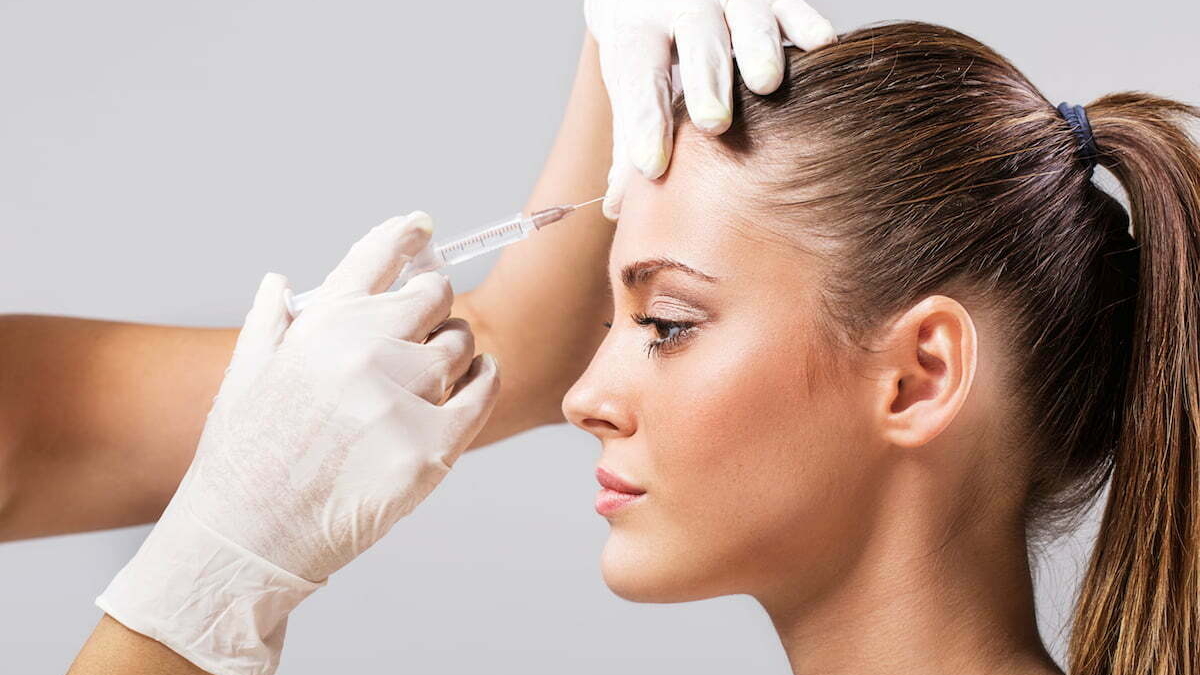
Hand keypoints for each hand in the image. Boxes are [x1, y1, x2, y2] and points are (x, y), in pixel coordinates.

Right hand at [96, 212, 499, 674]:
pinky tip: (477, 381)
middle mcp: (360, 352)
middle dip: (432, 307)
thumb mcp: (243, 377)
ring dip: (456, 350)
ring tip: (437, 371)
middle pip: (433, 297)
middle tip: (426, 326)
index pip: (374, 259)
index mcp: (317, 327)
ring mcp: (397, 401)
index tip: (422, 226)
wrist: (243, 544)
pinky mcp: (428, 450)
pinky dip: (484, 382)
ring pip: (460, 345)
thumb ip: (272, 321)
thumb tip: (282, 279)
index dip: (405, 236)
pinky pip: (480, 394)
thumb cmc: (241, 463)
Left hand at [585, 0, 835, 218]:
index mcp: (636, 33)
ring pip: (745, 14)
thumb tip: (615, 208)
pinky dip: (805, 23)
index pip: (639, 79)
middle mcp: (679, 6)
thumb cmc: (647, 45)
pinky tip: (822, 46)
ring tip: (767, 83)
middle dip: (705, 81)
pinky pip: (788, 4)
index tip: (651, 167)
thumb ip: (630, 140)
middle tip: (714, 123)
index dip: (645, 123)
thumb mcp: (630, 82)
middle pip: (694, 40)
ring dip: (757, 47)